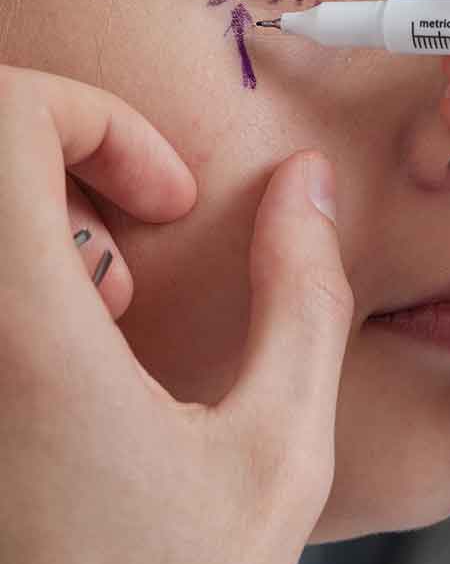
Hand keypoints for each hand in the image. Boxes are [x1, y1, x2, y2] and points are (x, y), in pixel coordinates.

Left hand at [0, 65, 352, 563]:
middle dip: (75, 164)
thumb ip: (303, 296)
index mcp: (22, 340)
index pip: (5, 119)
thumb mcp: (279, 446)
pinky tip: (72, 364)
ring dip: (45, 228)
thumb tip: (305, 186)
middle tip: (137, 251)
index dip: (96, 117)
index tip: (167, 193)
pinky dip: (25, 280)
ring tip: (110, 319)